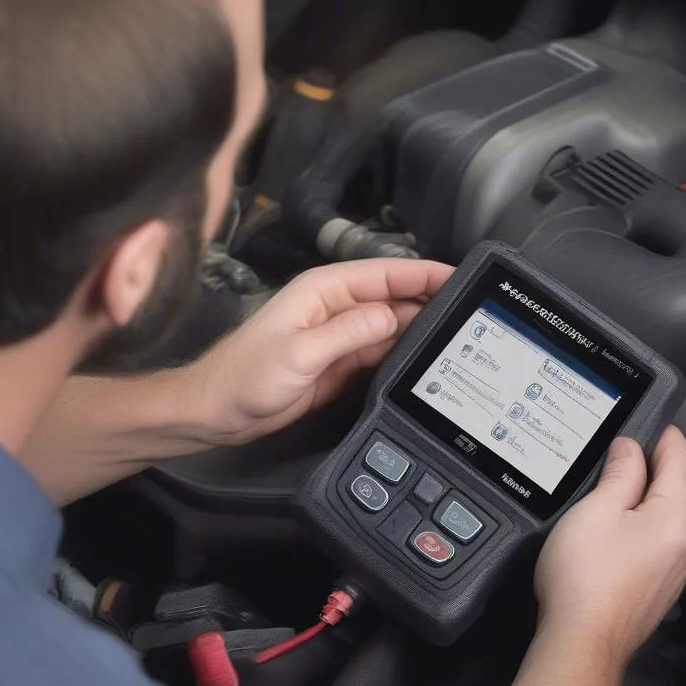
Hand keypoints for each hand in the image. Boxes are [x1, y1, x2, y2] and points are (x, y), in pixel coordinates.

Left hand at [192, 259, 453, 443]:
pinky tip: (424, 362)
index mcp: (323, 291)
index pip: (384, 273)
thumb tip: (393, 315)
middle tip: (469, 314)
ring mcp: (339, 337)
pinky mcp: (339, 364)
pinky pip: (378, 354)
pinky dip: (401, 356)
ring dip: (419, 331)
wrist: (216, 412)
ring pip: (390, 327)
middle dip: (429, 302)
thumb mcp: (299, 352)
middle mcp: (335, 308)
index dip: (422, 273)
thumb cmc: (244, 376)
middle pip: (393, 299)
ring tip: (457, 338)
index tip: (458, 278)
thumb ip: (348, 332)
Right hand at [533, 426, 685, 664]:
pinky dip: (635, 524)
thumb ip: (620, 473)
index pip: (680, 460)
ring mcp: (670, 571)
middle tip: (622, 446)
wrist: (581, 641)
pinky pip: (651, 542)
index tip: (654, 420)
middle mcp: (682, 545)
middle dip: (650, 465)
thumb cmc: (586, 578)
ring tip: (610, 482)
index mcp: (674, 519)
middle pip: (674, 489)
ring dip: (640, 496)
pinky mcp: (653, 589)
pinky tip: (609, 526)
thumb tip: (630, 448)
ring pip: (661, 518)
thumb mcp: (597, 508)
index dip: (665, 434)